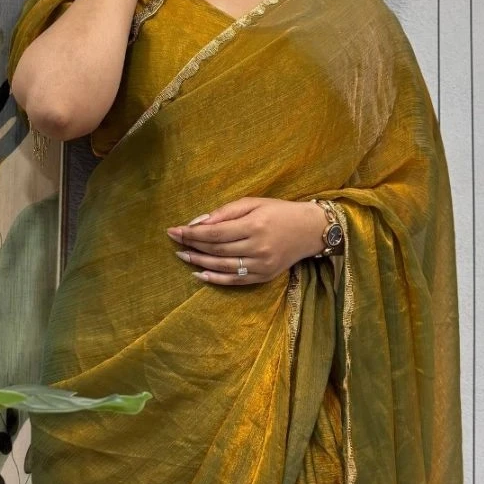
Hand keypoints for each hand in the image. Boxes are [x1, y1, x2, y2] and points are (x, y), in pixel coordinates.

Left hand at [165, 197, 326, 285]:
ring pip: (222, 266)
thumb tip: (198, 223)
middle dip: (192, 246)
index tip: (174, 230)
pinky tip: (199, 274)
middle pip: (216, 250)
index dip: (191, 233)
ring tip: (183, 256)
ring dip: (199, 263)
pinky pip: (234, 280)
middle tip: (175, 242)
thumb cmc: (279, 211)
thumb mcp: (253, 203)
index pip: (214, 233)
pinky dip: (215, 279)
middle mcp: (257, 247)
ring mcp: (261, 265)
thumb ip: (225, 212)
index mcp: (254, 225)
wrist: (310, 230)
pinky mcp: (264, 276)